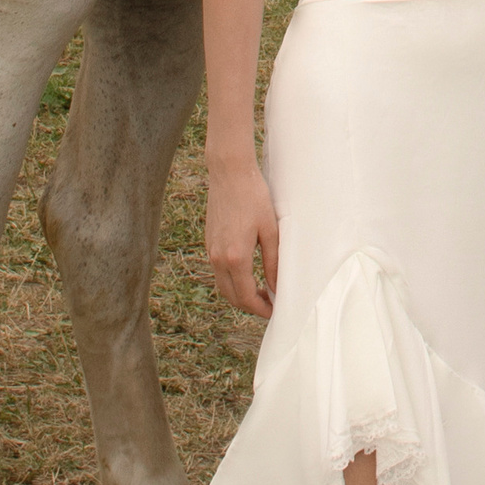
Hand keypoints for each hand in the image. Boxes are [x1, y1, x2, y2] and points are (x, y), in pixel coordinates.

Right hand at [206, 159, 279, 320]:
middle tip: (270, 305)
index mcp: (235, 257)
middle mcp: (218, 258)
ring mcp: (210, 250)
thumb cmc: (254, 197)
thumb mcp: (270, 231)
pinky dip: (232, 280)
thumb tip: (275, 288)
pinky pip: (218, 271)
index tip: (274, 311)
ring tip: (261, 291)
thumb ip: (273, 262)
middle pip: (231, 296)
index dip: (261, 309)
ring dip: (240, 294)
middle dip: (250, 306)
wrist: (229, 173)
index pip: (245, 297)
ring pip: (223, 285)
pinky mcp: (209, 242)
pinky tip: (248, 274)